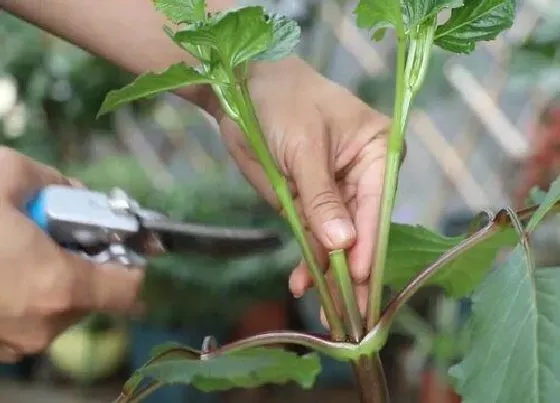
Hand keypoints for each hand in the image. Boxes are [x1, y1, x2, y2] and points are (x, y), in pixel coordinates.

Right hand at [0, 147, 142, 361]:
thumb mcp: (6, 174)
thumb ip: (55, 183)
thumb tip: (72, 190)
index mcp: (55, 287)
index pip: (129, 287)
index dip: (133, 260)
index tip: (124, 240)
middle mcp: (39, 326)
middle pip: (93, 293)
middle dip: (83, 258)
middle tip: (56, 227)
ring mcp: (11, 342)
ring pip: (59, 305)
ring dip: (52, 272)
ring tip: (18, 241)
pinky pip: (28, 314)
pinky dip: (26, 289)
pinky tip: (2, 261)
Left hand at [214, 57, 389, 325]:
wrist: (245, 89)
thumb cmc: (284, 101)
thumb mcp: (304, 147)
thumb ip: (322, 198)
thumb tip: (343, 243)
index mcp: (379, 153)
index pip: (377, 206)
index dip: (367, 246)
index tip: (358, 281)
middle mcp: (364, 176)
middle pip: (361, 230)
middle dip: (351, 271)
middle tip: (348, 314)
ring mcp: (336, 192)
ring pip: (336, 240)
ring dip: (328, 273)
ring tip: (325, 312)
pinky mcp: (309, 201)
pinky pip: (312, 235)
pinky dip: (308, 259)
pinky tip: (302, 282)